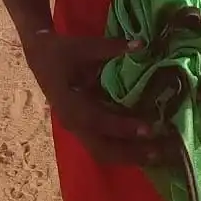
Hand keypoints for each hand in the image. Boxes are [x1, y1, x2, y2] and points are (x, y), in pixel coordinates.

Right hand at [22, 30, 172, 165]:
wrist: (40, 57)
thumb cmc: (61, 51)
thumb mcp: (83, 46)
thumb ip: (110, 47)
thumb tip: (141, 44)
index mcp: (68, 104)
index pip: (97, 120)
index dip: (123, 126)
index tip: (149, 128)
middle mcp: (72, 123)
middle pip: (101, 148)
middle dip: (130, 152)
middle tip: (160, 151)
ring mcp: (77, 129)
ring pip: (103, 152)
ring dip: (129, 156)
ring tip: (157, 154)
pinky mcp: (84, 129)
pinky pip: (103, 146)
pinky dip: (124, 149)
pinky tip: (144, 148)